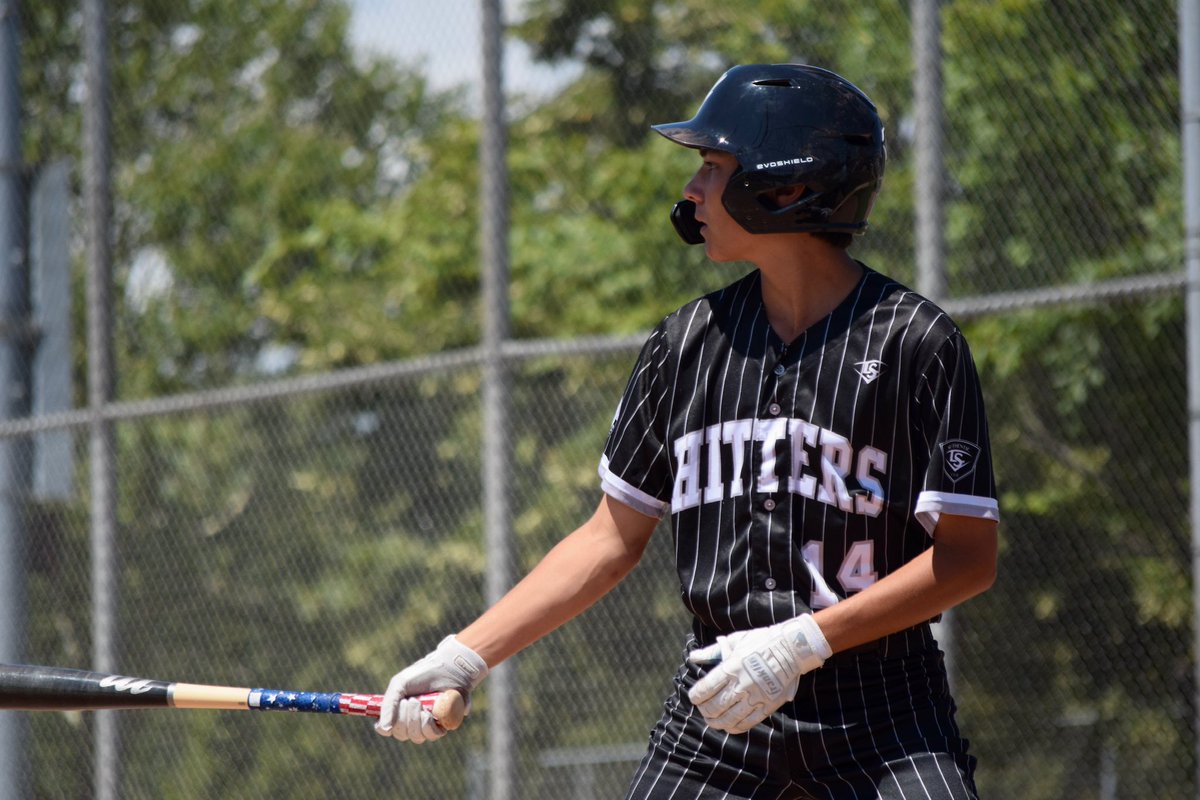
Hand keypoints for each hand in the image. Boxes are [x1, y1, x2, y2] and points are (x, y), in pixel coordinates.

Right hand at [374, 635, 487, 743]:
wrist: (448, 667)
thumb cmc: (422, 674)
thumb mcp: (399, 685)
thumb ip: (388, 705)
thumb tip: (384, 729)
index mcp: (398, 711)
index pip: (387, 730)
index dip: (387, 725)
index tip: (394, 710)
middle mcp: (412, 721)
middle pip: (401, 734)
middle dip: (405, 718)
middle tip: (413, 700)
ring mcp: (427, 724)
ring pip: (416, 737)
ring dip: (416, 721)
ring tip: (421, 703)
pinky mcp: (442, 725)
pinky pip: (432, 736)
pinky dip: (429, 726)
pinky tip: (430, 714)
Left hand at [686, 614, 830, 733]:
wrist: (791, 648)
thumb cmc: (759, 641)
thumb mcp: (734, 641)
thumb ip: (712, 651)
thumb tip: (692, 657)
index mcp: (731, 668)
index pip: (705, 689)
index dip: (696, 697)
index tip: (694, 698)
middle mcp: (741, 685)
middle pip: (715, 707)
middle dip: (705, 711)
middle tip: (703, 710)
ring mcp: (755, 697)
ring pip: (729, 718)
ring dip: (716, 722)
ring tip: (712, 721)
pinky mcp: (767, 706)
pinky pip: (747, 723)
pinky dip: (735, 727)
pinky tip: (729, 726)